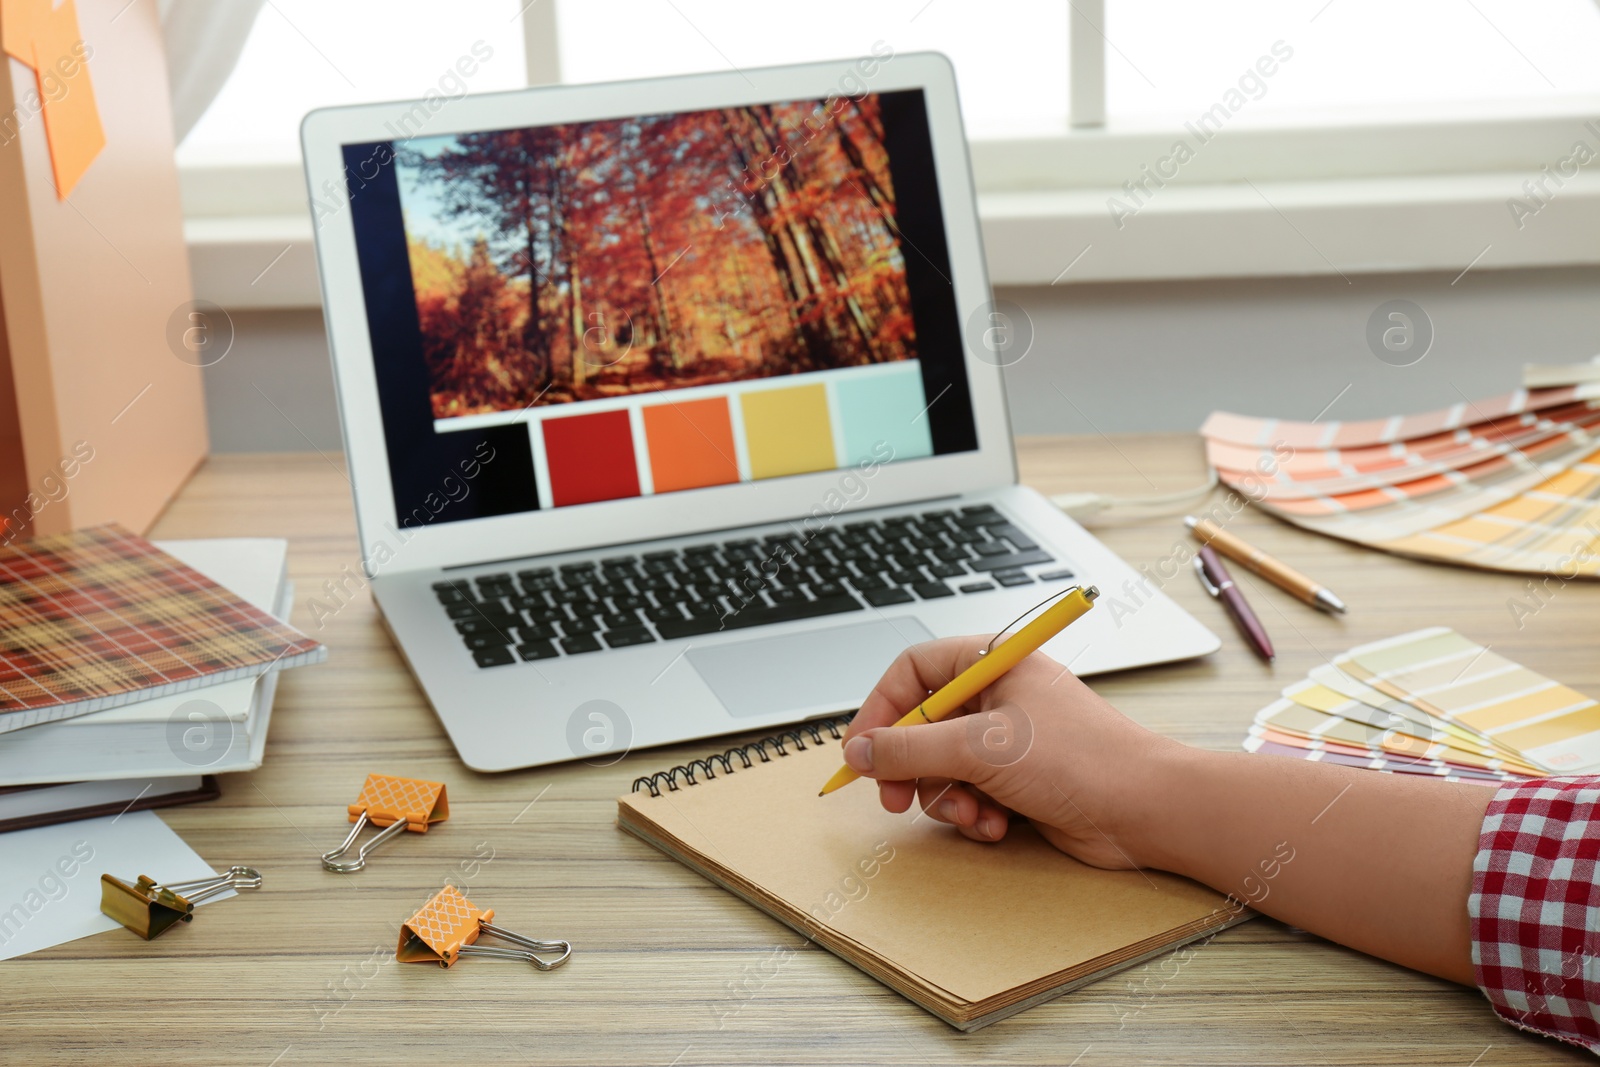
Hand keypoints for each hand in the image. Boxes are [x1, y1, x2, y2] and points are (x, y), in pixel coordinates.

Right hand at [841, 636, 1183, 869]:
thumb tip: (859, 750)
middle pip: (920, 726)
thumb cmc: (1081, 759)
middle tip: (897, 800)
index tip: (860, 750)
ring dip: (947, 798)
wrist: (1144, 810)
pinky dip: (974, 814)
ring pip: (940, 768)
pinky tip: (998, 825)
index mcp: (992, 662)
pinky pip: (968, 794)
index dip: (881, 709)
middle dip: (910, 768)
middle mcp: (997, 695)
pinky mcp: (1017, 779)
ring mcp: (1008, 739)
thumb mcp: (980, 749)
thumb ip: (910, 750)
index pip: (912, 671)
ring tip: (974, 813)